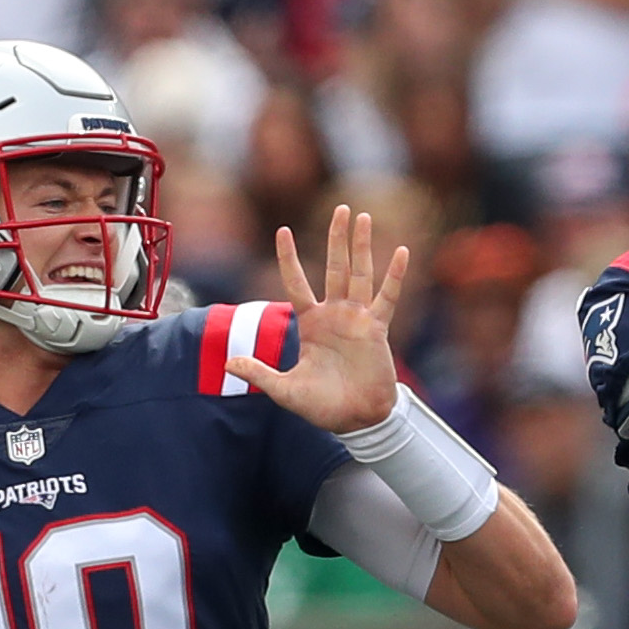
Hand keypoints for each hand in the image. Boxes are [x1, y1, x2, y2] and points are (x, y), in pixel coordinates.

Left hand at [229, 204, 402, 435]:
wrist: (355, 420)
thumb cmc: (322, 406)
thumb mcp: (285, 390)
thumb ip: (259, 373)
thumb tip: (228, 362)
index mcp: (310, 323)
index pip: (296, 283)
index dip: (289, 258)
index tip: (282, 230)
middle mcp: (334, 314)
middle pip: (334, 267)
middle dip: (337, 238)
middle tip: (341, 208)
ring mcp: (357, 319)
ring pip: (360, 274)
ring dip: (361, 246)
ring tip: (363, 217)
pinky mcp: (377, 329)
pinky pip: (387, 297)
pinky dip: (395, 275)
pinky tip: (400, 250)